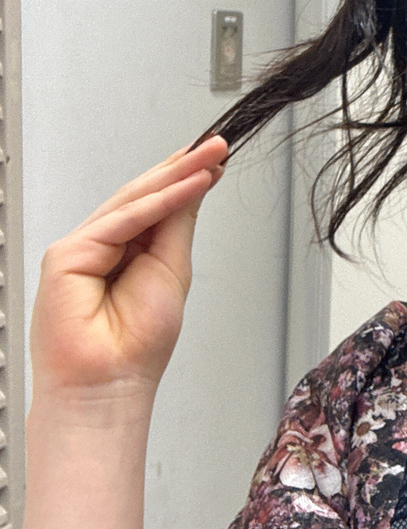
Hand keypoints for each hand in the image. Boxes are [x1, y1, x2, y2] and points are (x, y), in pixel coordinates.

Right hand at [29, 135, 228, 405]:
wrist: (110, 384)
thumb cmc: (137, 345)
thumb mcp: (172, 271)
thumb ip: (177, 226)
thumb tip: (193, 187)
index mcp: (126, 252)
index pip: (157, 205)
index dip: (185, 178)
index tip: (215, 157)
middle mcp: (101, 245)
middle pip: (144, 195)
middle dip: (184, 167)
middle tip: (218, 144)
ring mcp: (81, 248)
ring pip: (133, 200)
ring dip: (175, 174)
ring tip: (210, 154)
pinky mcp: (66, 256)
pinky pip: (121, 220)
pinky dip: (159, 201)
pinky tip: (189, 185)